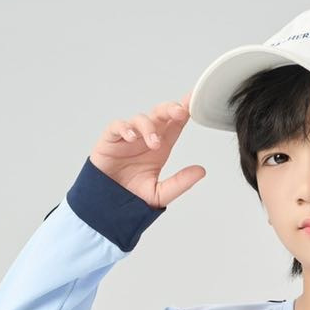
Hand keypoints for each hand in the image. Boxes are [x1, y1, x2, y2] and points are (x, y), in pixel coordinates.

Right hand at [89, 91, 204, 209]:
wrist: (108, 207)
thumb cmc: (131, 197)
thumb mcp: (160, 194)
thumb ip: (180, 183)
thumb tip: (201, 171)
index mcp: (161, 147)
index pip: (175, 124)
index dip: (184, 111)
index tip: (194, 102)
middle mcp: (146, 138)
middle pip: (160, 114)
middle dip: (170, 109)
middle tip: (179, 112)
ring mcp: (128, 137)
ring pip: (140, 119)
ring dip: (148, 128)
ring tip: (154, 144)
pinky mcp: (111, 139)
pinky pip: (118, 126)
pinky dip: (125, 128)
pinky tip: (131, 137)